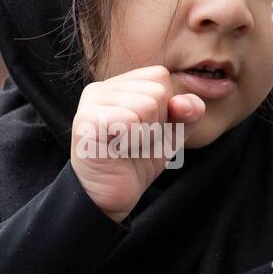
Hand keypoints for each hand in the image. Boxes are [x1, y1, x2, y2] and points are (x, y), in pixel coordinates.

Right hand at [70, 65, 205, 221]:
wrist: (111, 197)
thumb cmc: (137, 161)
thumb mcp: (171, 133)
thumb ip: (187, 113)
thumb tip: (186, 103)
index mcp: (119, 84)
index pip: (160, 76)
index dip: (165, 109)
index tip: (146, 131)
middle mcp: (101, 88)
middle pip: (157, 90)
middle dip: (157, 124)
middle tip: (134, 143)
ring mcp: (91, 102)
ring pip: (147, 104)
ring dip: (145, 135)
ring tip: (126, 147)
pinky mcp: (85, 121)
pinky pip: (130, 120)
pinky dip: (133, 142)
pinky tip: (117, 151)